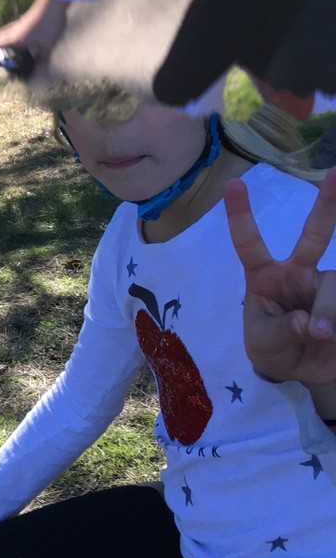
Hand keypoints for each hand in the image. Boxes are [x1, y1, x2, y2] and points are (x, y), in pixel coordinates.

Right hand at [0, 0, 68, 65]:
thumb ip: (43, 57)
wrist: (53, 2)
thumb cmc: (49, 24)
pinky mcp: (23, 20)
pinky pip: (10, 30)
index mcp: (14, 38)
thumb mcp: (48, 45)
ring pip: (2, 33)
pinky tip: (20, 42)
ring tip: (9, 52)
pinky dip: (9, 38)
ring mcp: (17, 24)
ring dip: (1, 42)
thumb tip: (41, 66)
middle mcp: (12, 30)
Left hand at [224, 166, 335, 387]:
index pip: (249, 243)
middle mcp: (298, 272)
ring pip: (333, 285)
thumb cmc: (274, 350)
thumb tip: (311, 323)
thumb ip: (283, 332)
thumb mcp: (264, 345)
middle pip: (314, 235)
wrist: (306, 373)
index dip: (241, 216)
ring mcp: (326, 284)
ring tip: (322, 337)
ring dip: (328, 313)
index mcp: (264, 276)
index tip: (233, 184)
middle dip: (327, 205)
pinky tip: (333, 336)